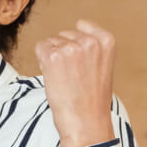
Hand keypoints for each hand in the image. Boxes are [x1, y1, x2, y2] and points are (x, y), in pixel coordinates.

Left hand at [36, 20, 116, 146]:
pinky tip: (54, 77)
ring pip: (50, 43)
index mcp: (107, 41)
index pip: (81, 25)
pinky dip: (42, 62)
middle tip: (73, 76)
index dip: (76, 44)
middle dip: (63, 52)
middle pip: (63, 35)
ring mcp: (70, 48)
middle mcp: (89, 41)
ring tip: (65, 79)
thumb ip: (93, 46)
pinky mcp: (52, 57)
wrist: (86, 121)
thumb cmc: (92, 98)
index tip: (83, 63)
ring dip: (52, 58)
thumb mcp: (103, 65)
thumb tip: (79, 24)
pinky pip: (40, 48)